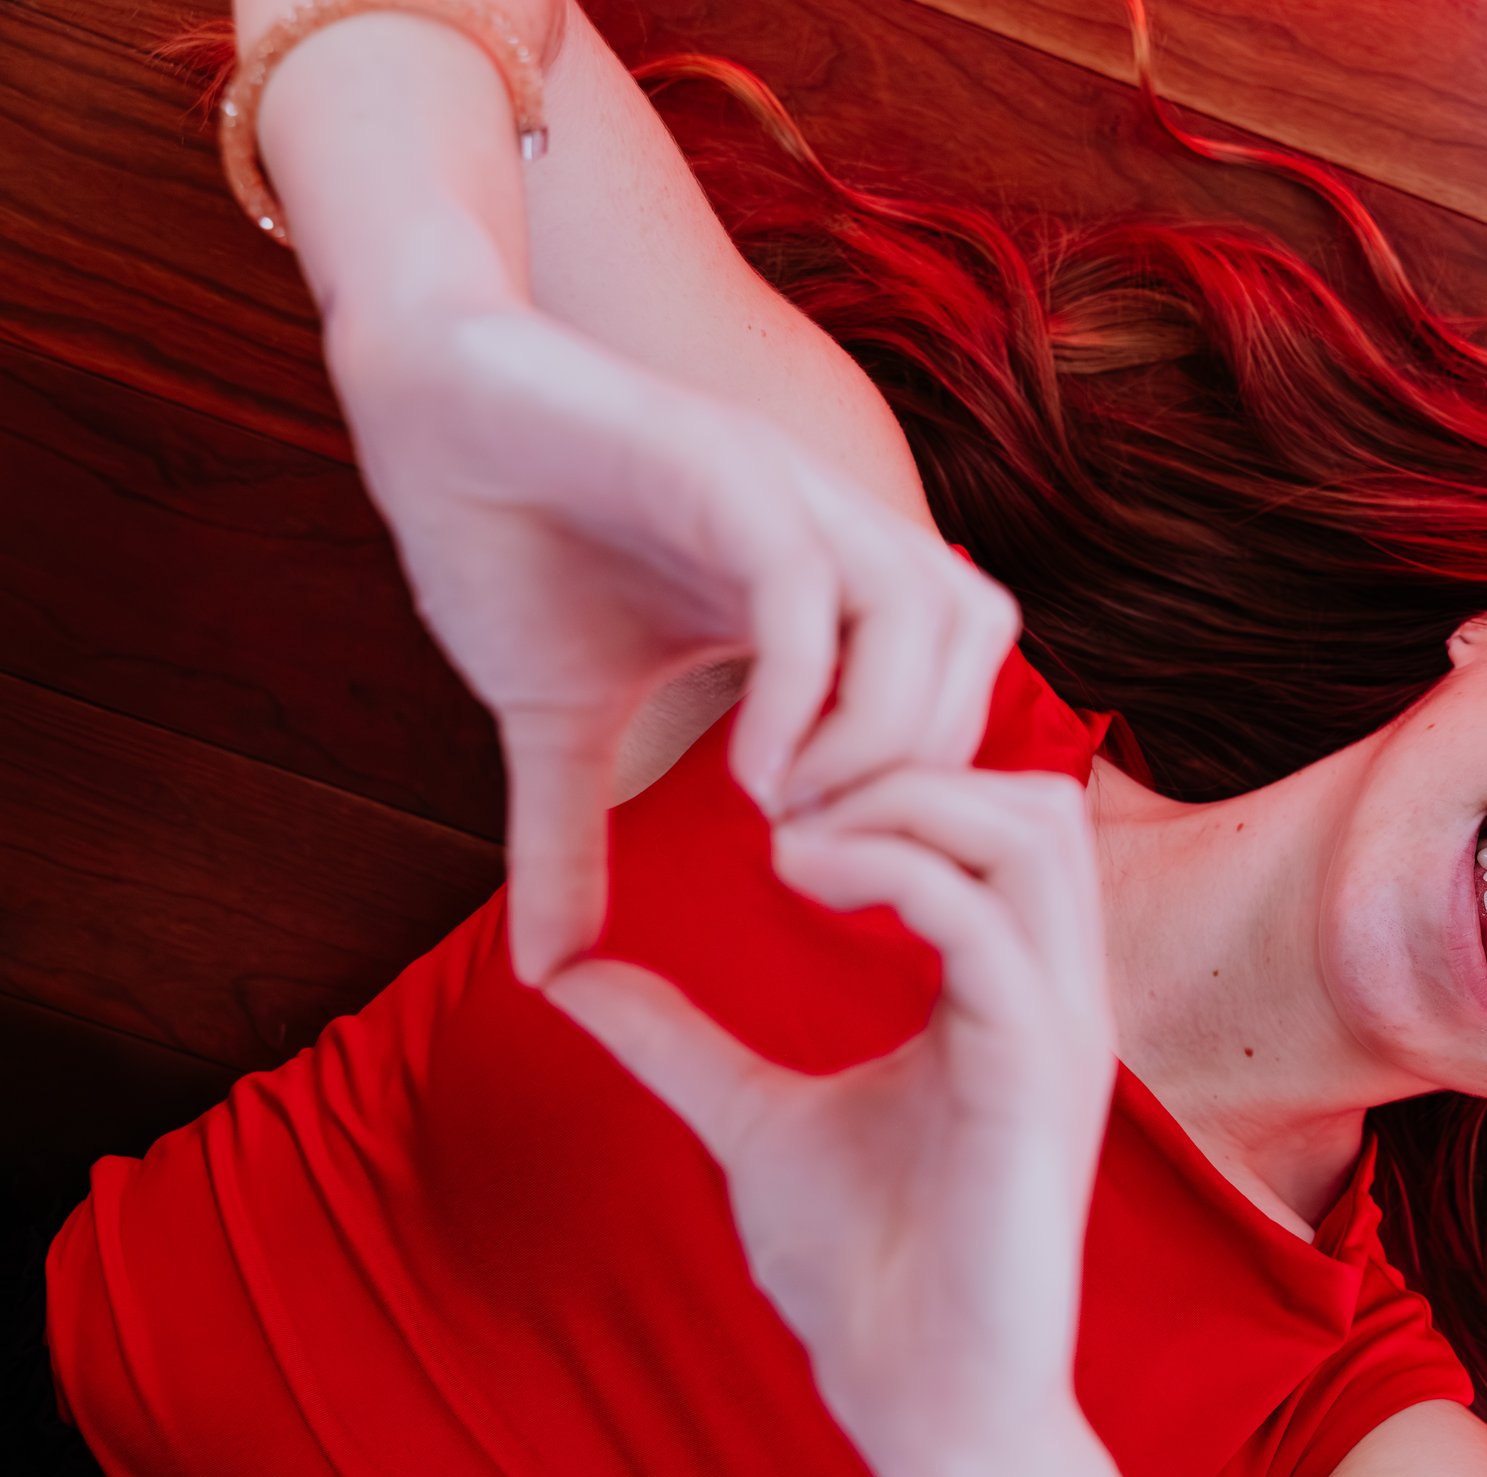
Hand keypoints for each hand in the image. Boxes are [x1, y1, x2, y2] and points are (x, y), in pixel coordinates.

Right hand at [324, 301, 1022, 982]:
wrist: (419, 401)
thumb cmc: (498, 541)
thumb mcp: (550, 723)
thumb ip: (572, 837)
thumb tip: (543, 971)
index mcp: (817, 587)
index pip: (948, 681)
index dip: (915, 790)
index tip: (834, 876)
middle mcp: (830, 536)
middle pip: (975, 650)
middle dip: (919, 778)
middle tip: (826, 857)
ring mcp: (788, 497)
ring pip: (933, 615)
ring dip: (883, 740)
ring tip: (794, 820)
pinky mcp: (727, 469)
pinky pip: (817, 592)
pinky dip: (810, 694)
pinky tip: (754, 776)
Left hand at [541, 766, 1116, 1476]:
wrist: (921, 1406)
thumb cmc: (867, 1279)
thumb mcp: (752, 1123)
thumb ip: (680, 1041)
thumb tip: (570, 975)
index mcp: (1007, 994)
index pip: (1001, 822)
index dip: (899, 777)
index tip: (771, 802)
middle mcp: (1051, 994)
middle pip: (1034, 797)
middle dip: (908, 765)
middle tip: (781, 805)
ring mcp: (1056, 1028)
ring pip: (1030, 831)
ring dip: (901, 802)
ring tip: (788, 838)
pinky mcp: (1036, 1075)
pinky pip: (986, 920)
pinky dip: (891, 868)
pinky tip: (797, 874)